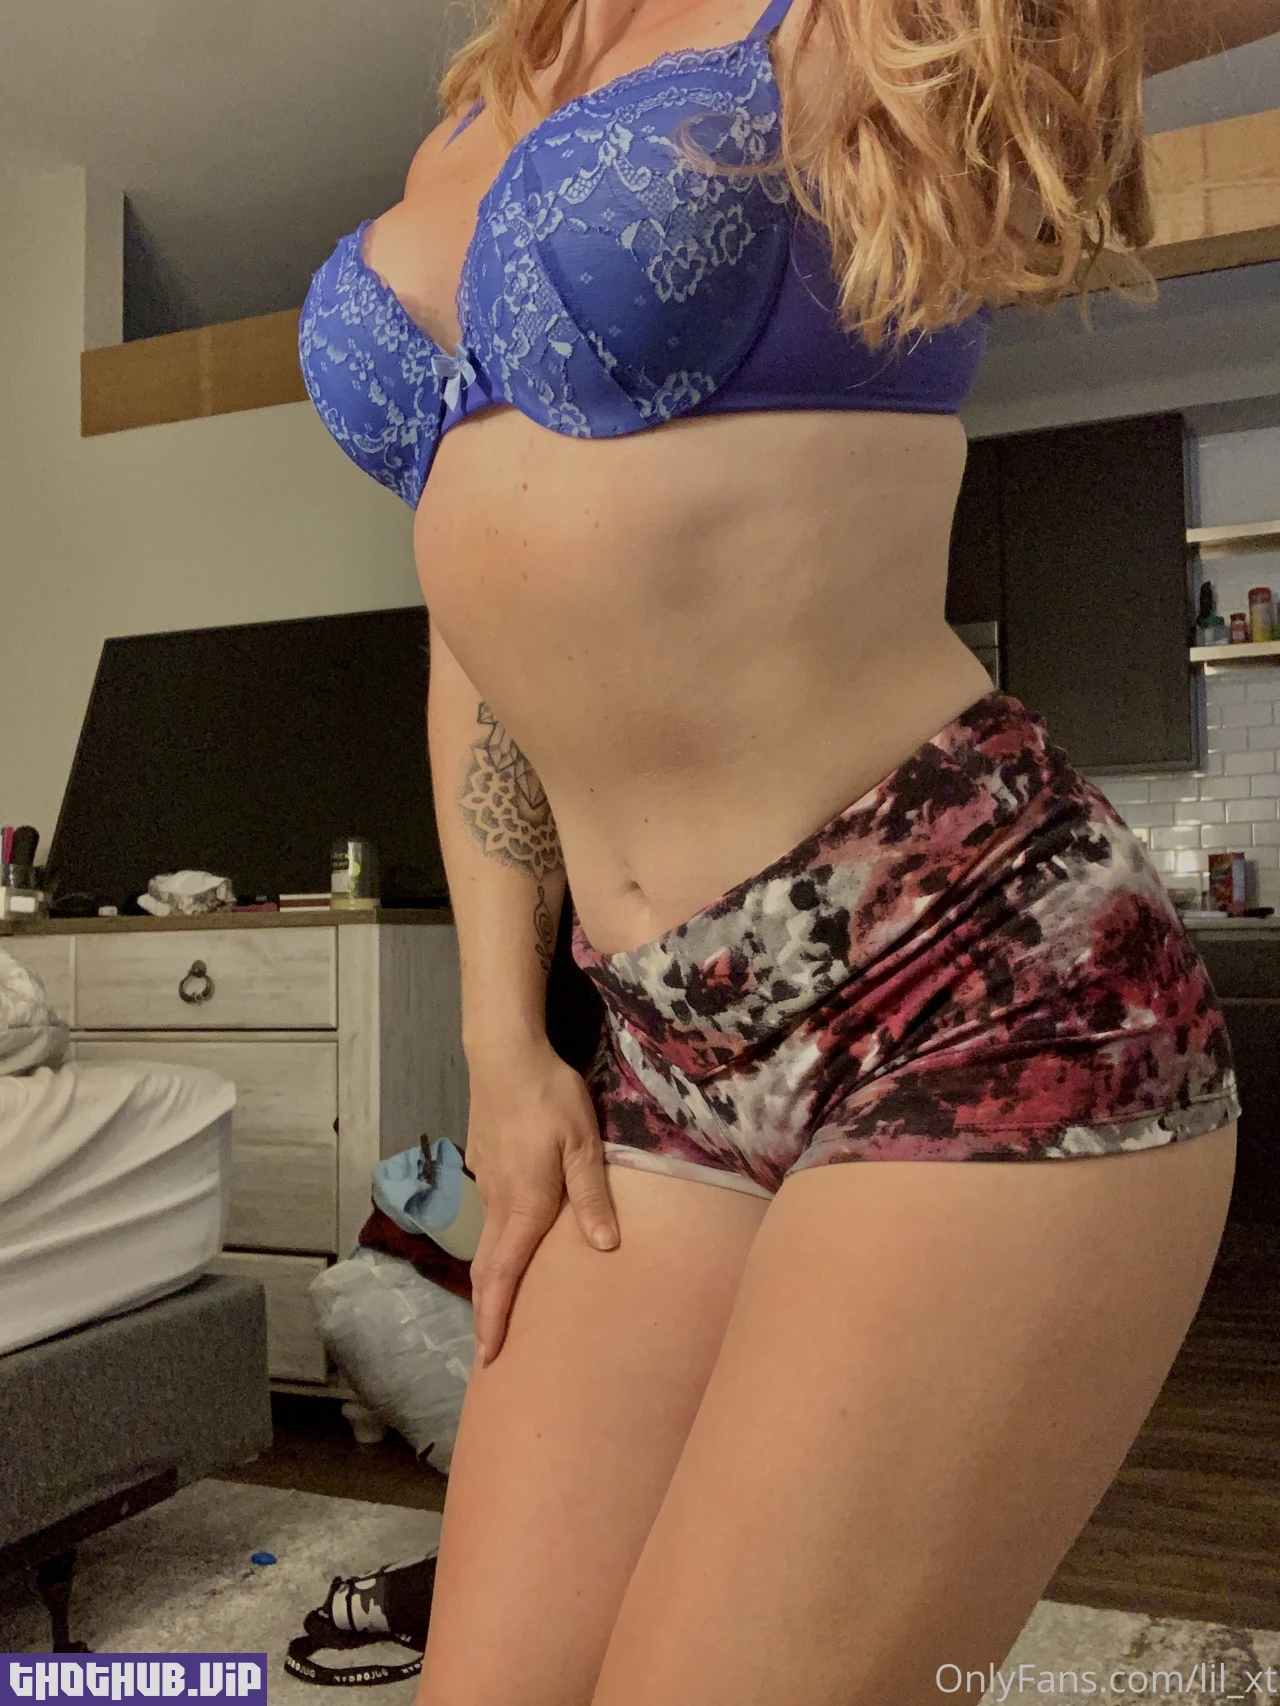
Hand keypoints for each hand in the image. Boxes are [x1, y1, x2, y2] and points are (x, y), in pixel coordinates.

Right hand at [464, 1040, 618, 1365]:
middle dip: (486, 1312)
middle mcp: (499, 1201)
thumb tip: (605, 1248)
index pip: (502, 1273)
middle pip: (486, 1269)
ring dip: (491, 1281)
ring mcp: (488, 1184)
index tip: (488, 1355)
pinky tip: (513, 1246)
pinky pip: (491, 1218)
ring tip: (502, 1309)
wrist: (503, 1054)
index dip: (494, 1316)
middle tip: (490, 1351)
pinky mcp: (486, 1166)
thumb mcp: (583, 1142)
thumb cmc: (549, 1096)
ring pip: (487, 1244)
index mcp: (524, 1203)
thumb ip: (592, 1194)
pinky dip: (495, 1248)